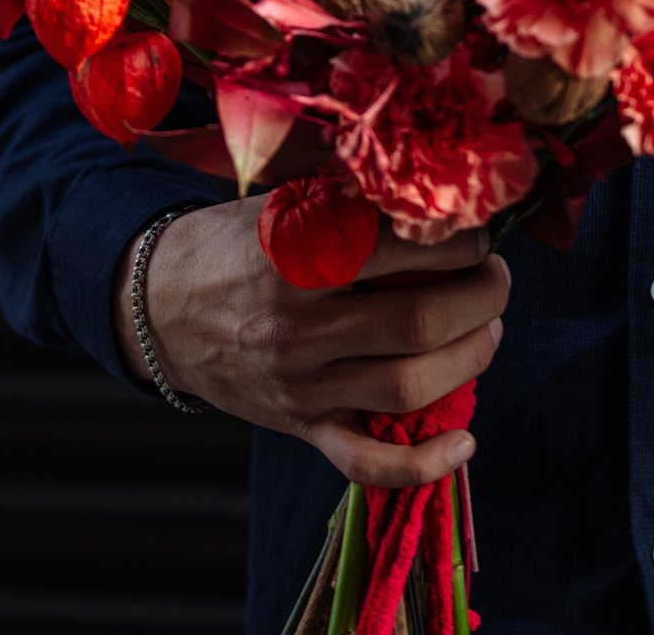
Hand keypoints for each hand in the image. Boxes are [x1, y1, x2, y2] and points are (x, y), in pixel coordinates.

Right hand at [116, 197, 507, 487]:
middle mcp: (296, 326)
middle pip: (419, 320)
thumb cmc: (233, 244)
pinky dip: (422, 465)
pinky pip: (365, 462)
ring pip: (409, 385)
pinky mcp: (301, 426)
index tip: (478, 232)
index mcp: (294, 256)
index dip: (462, 239)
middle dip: (482, 297)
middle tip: (495, 278)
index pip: (404, 247)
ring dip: (471, 356)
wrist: (157, 305)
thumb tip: (442, 189)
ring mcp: (300, 385)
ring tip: (487, 328)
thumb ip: (354, 198)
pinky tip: (465, 442)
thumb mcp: (283, 203)